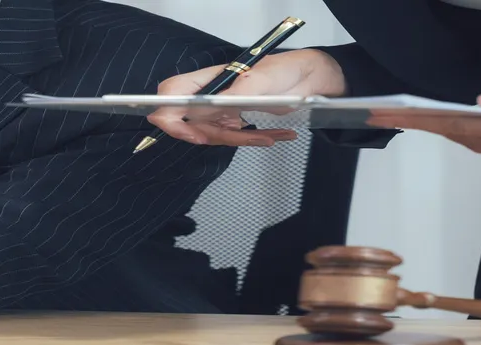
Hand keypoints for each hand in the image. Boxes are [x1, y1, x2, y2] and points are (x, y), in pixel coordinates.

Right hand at [147, 49, 345, 145]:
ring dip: (240, 139)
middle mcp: (209, 94)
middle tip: (240, 136)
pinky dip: (252, 139)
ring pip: (213, 134)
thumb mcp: (261, 80)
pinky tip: (275, 136)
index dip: (170, 115)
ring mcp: (220, 108)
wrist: (310, 77)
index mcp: (209, 78)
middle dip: (213, 135)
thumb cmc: (285, 69)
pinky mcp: (234, 120)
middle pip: (189, 122)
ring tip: (268, 137)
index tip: (192, 133)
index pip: (171, 94)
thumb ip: (236, 93)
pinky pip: (233, 137)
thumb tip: (213, 105)